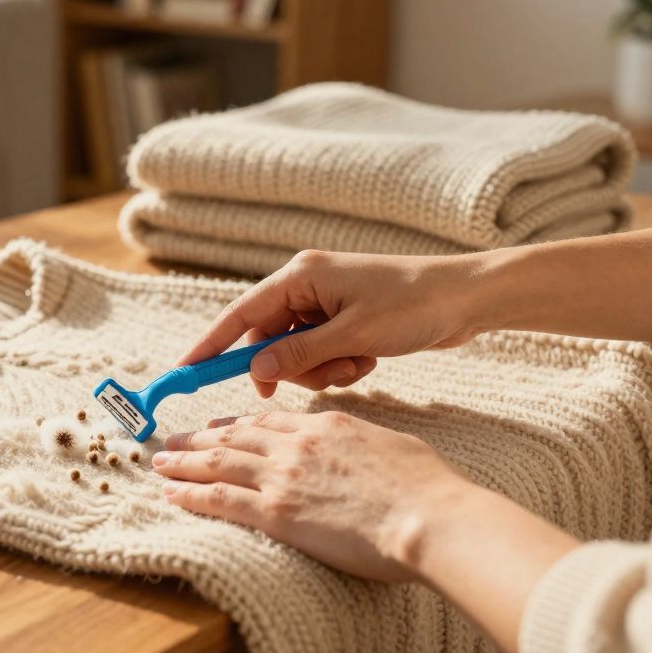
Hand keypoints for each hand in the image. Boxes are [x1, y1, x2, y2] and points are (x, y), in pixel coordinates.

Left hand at [152, 410, 471, 581]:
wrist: (427, 516)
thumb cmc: (425, 487)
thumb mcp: (390, 445)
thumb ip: (362, 442)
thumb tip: (359, 449)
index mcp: (325, 426)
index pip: (269, 422)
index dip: (237, 424)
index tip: (218, 427)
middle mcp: (296, 446)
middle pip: (235, 437)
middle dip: (199, 439)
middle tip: (174, 441)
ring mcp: (283, 477)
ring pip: (219, 463)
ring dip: (184, 464)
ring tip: (160, 464)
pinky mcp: (276, 512)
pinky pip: (221, 500)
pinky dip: (192, 496)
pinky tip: (172, 495)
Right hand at [179, 250, 484, 395]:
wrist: (467, 299)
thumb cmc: (413, 306)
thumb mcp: (353, 336)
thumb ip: (299, 355)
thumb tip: (255, 372)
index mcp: (300, 276)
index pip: (240, 314)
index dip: (209, 345)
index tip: (184, 373)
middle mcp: (306, 286)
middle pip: (266, 338)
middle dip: (289, 367)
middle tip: (321, 376)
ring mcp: (323, 304)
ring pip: (293, 353)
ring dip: (319, 370)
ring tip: (357, 364)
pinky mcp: (341, 320)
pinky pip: (318, 354)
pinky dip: (337, 366)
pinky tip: (368, 360)